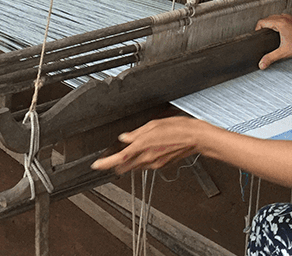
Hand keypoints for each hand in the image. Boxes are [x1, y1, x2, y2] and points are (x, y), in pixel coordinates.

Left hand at [91, 117, 206, 173]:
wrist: (195, 138)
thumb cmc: (178, 129)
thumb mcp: (154, 125)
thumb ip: (136, 133)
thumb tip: (125, 137)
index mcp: (143, 146)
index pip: (118, 159)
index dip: (105, 164)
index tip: (96, 165)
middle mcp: (147, 158)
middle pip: (123, 167)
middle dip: (114, 164)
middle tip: (108, 158)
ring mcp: (154, 164)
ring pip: (134, 166)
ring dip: (127, 161)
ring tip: (127, 151)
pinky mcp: (160, 165)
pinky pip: (144, 165)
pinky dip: (139, 160)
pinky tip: (143, 150)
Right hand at [255, 14, 291, 69]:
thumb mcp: (283, 53)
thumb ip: (270, 58)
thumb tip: (262, 63)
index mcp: (281, 23)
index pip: (262, 21)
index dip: (258, 28)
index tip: (258, 34)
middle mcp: (286, 18)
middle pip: (269, 18)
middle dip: (265, 26)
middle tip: (264, 35)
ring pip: (277, 17)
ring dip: (273, 23)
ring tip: (272, 33)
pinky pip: (285, 18)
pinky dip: (282, 23)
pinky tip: (283, 32)